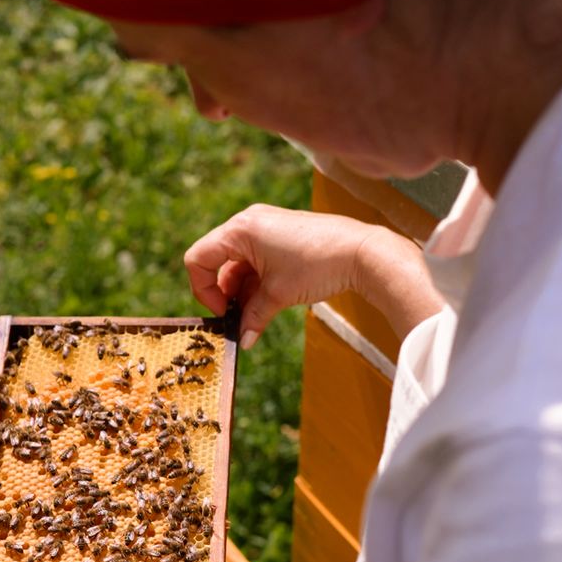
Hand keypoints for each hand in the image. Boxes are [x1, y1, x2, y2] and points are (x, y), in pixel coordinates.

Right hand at [185, 205, 433, 348]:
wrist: (363, 253)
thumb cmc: (319, 266)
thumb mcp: (279, 295)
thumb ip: (253, 316)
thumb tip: (242, 339)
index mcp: (240, 229)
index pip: (198, 258)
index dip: (204, 290)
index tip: (223, 311)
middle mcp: (248, 222)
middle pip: (215, 260)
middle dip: (223, 292)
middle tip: (237, 317)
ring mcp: (264, 227)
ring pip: (236, 263)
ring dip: (240, 291)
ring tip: (255, 314)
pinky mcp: (279, 235)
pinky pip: (255, 260)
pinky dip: (255, 282)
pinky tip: (266, 303)